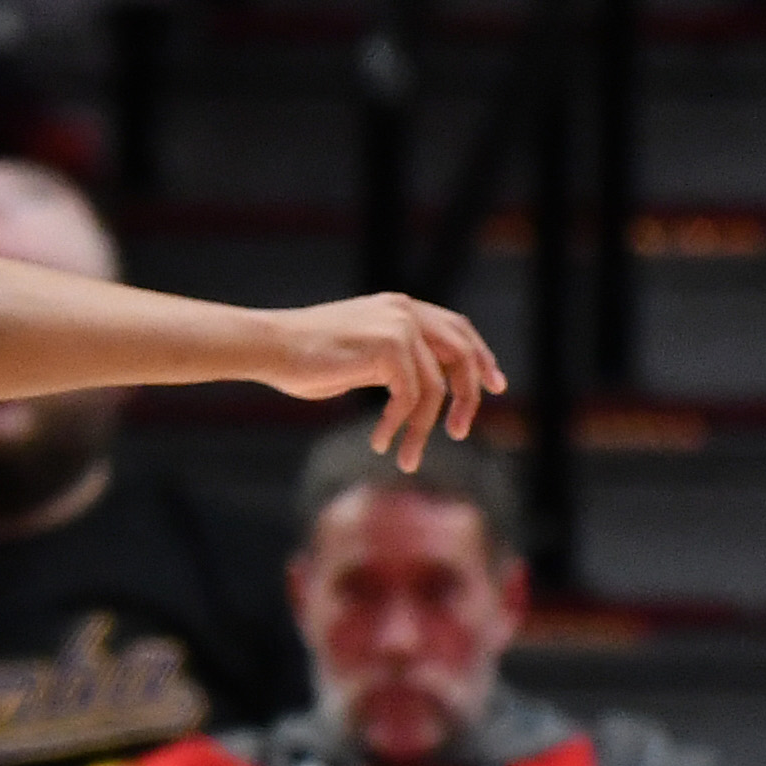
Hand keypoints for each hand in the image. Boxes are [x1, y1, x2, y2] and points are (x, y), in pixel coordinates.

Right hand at [258, 295, 504, 469]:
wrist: (270, 348)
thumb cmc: (302, 360)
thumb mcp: (358, 360)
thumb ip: (392, 367)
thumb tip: (415, 396)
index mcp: (400, 308)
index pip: (457, 329)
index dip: (480, 358)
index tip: (495, 387)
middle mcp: (405, 311)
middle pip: (461, 352)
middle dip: (468, 394)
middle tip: (459, 431)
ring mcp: (399, 325)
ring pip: (435, 386)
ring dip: (423, 428)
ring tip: (408, 457)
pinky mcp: (388, 346)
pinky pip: (410, 397)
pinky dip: (399, 425)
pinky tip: (379, 442)